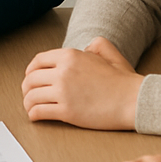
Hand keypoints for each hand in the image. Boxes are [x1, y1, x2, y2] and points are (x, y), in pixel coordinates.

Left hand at [22, 36, 142, 128]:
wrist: (134, 100)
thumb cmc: (123, 80)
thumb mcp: (108, 52)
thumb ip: (95, 45)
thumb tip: (85, 49)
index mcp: (69, 56)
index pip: (38, 61)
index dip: (30, 70)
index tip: (30, 77)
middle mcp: (63, 71)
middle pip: (31, 79)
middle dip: (26, 87)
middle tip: (28, 94)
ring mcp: (63, 91)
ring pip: (32, 95)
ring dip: (27, 102)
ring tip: (30, 107)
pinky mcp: (67, 111)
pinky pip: (40, 111)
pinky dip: (33, 114)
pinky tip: (35, 116)